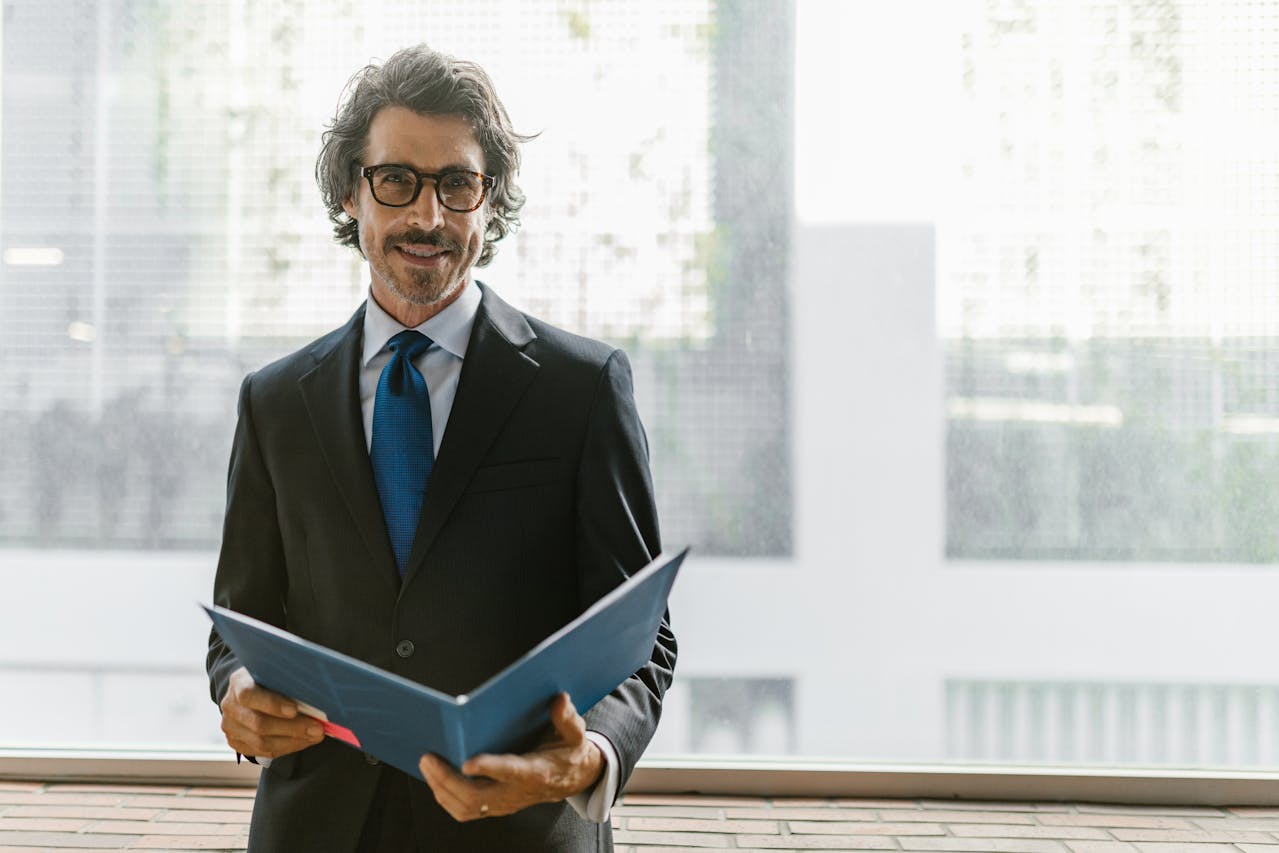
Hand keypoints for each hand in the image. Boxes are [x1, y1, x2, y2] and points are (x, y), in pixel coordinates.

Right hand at [219, 666, 323, 759]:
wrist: (253, 691)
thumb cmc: (271, 679)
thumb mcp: (276, 673)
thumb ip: (289, 681)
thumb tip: (317, 694)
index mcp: (238, 682)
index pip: (248, 695)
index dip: (271, 704)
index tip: (294, 710)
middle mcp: (230, 706)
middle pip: (258, 723)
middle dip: (292, 727)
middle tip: (317, 728)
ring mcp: (231, 727)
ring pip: (261, 742)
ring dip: (293, 740)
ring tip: (316, 735)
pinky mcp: (236, 743)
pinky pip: (263, 751)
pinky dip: (288, 747)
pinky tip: (304, 741)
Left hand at [419, 693, 602, 821]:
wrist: (572, 779)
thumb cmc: (569, 753)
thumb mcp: (575, 733)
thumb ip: (567, 718)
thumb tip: (559, 699)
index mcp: (536, 772)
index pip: (510, 772)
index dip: (489, 768)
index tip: (467, 761)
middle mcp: (516, 792)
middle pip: (476, 796)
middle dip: (447, 780)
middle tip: (429, 758)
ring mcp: (504, 803)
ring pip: (465, 807)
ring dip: (441, 789)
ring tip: (427, 765)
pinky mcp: (495, 806)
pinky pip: (465, 810)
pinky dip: (445, 797)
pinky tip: (436, 778)